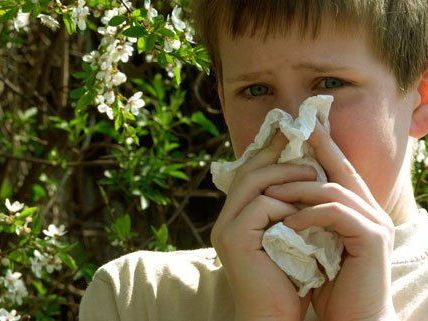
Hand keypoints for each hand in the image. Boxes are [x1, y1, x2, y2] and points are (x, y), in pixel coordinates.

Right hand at [211, 132, 315, 320]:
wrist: (275, 316)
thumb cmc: (287, 277)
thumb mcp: (288, 234)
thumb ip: (286, 207)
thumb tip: (304, 173)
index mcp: (236, 217)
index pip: (248, 175)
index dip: (267, 154)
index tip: (288, 136)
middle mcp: (226, 219)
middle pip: (247, 172)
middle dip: (275, 155)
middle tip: (301, 144)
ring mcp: (226, 228)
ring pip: (252, 182)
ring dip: (285, 174)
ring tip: (313, 173)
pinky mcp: (234, 238)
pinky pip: (261, 205)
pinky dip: (285, 205)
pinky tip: (301, 215)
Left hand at [264, 120, 397, 320]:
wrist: (353, 319)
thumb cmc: (330, 283)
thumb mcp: (313, 243)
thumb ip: (306, 217)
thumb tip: (278, 194)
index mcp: (355, 209)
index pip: (337, 171)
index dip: (322, 147)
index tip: (302, 128)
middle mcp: (368, 210)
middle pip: (341, 169)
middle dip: (319, 147)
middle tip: (296, 130)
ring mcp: (373, 222)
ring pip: (333, 190)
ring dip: (298, 190)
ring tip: (270, 194)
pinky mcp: (371, 238)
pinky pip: (336, 214)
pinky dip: (309, 215)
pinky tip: (287, 224)